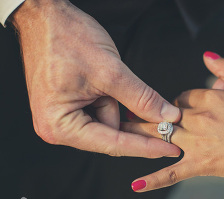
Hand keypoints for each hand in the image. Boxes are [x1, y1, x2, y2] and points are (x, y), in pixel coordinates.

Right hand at [12, 0, 179, 157]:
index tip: (173, 150)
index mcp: (60, 125)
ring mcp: (64, 117)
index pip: (113, 145)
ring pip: (110, 122)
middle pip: (112, 137)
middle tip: (166, 119)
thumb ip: (142, 99)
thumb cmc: (66, 38)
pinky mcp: (71, 106)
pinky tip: (113, 86)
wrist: (45, 16)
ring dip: (121, 105)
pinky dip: (114, 100)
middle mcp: (57, 127)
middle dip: (136, 125)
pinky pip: (102, 110)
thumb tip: (168, 117)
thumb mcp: (111, 71)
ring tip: (109, 78)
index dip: (147, 147)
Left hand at [122, 53, 223, 191]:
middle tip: (124, 121)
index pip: (180, 98)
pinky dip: (153, 179)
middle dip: (145, 119)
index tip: (175, 115)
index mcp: (211, 96)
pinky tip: (136, 184)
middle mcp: (201, 115)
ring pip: (161, 138)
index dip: (175, 107)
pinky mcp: (205, 163)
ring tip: (118, 142)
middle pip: (164, 117)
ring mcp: (201, 140)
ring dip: (139, 141)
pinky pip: (173, 172)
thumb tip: (207, 56)